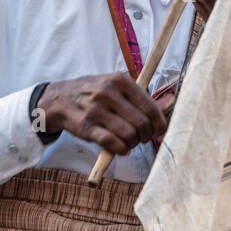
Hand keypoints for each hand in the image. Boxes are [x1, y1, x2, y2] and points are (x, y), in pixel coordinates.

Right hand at [36, 74, 174, 155]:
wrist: (59, 99)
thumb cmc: (93, 93)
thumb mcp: (116, 86)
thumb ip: (143, 96)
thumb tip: (172, 101)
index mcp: (119, 80)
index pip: (150, 107)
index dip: (159, 124)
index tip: (158, 131)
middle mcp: (108, 93)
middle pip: (141, 123)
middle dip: (146, 136)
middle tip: (143, 138)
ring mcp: (96, 110)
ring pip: (129, 135)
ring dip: (134, 144)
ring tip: (130, 142)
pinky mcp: (87, 127)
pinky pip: (113, 143)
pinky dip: (122, 149)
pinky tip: (121, 148)